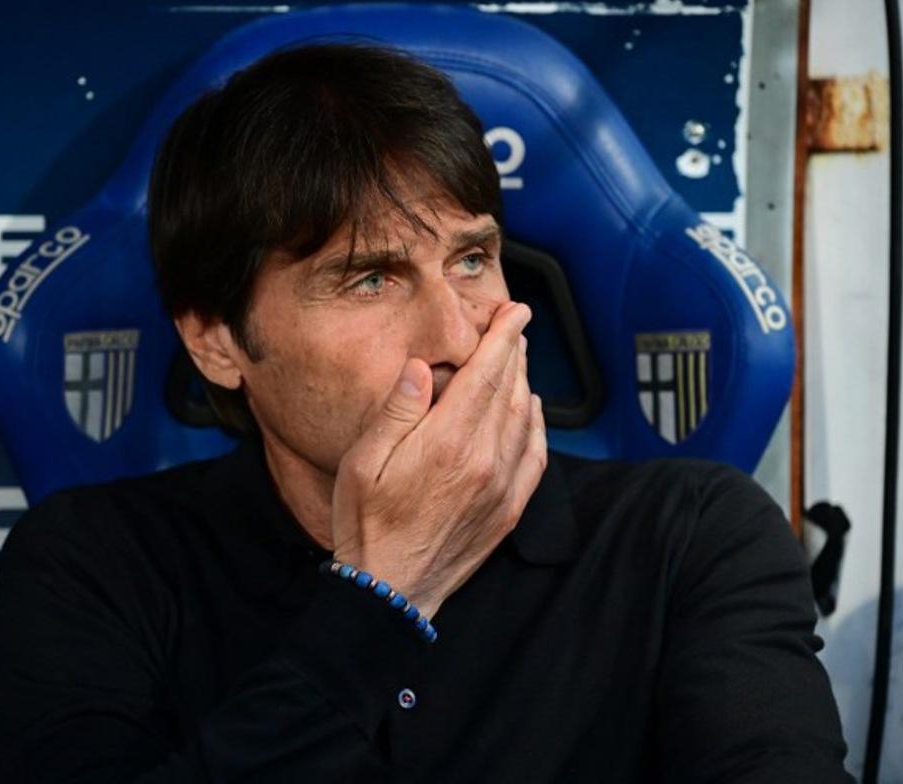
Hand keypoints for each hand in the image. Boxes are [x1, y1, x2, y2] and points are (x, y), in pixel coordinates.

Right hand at [330, 301, 547, 618]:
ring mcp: (502, 487)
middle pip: (510, 390)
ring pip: (526, 419)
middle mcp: (485, 461)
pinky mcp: (508, 509)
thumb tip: (421, 367)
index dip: (503, 337)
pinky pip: (536, 456)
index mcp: (449, 442)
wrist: (390, 589)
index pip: (486, 374)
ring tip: (517, 360)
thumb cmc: (367, 525)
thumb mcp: (365, 460)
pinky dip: (537, 426)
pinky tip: (530, 411)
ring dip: (525, 383)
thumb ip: (398, 409)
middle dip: (515, 352)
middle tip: (515, 326)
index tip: (515, 312)